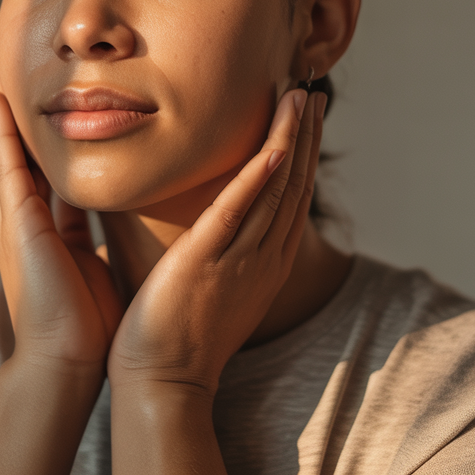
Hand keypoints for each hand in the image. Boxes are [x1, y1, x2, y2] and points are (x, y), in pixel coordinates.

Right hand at [0, 62, 122, 374]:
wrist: (67, 360)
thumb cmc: (85, 326)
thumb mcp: (90, 265)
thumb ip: (92, 241)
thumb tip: (111, 228)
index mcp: (44, 231)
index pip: (40, 173)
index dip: (36, 140)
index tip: (37, 107)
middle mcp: (23, 221)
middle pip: (15, 156)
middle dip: (10, 118)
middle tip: (0, 76)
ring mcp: (15, 219)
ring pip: (5, 153)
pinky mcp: (17, 221)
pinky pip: (6, 165)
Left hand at [107, 88, 324, 393]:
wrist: (163, 383)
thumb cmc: (173, 338)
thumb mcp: (211, 288)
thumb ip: (216, 252)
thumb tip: (207, 228)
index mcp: (264, 264)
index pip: (291, 197)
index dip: (302, 153)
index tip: (306, 116)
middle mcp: (262, 258)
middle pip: (294, 185)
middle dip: (306, 136)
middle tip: (311, 93)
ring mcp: (239, 259)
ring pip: (276, 188)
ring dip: (290, 139)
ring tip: (298, 98)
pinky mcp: (208, 260)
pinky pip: (239, 210)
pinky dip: (259, 176)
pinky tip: (275, 145)